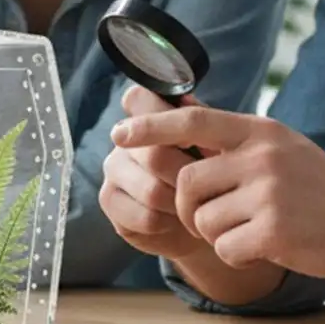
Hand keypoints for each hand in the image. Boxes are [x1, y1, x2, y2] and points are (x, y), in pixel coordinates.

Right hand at [98, 84, 214, 261]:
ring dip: (181, 206)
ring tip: (191, 206)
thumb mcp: (215, 143)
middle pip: (155, 155)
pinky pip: (145, 217)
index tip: (189, 141)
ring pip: (152, 191)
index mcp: (146, 113)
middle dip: (187, 177)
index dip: (162, 120)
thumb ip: (202, 121)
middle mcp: (123, 137)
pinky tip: (174, 220)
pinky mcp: (109, 200)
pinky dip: (169, 224)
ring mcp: (113, 168)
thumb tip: (186, 101)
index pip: (138, 99)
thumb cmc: (209, 172)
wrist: (202, 216)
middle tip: (205, 186)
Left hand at [110, 106, 324, 280]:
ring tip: (249, 230)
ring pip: (202, 219)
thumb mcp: (281, 147)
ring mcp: (269, 194)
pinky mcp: (275, 232)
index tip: (119, 134)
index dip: (151, 126)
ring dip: (215, 234)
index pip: (192, 120)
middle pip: (186, 181)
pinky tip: (262, 248)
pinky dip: (235, 255)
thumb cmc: (322, 187)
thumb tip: (180, 118)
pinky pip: (225, 248)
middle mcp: (261, 157)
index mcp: (259, 132)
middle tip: (209, 218)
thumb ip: (235, 140)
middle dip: (187, 207)